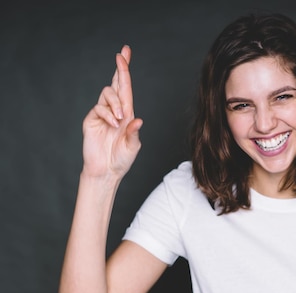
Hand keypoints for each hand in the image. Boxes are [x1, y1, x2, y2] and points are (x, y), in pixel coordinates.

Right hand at [81, 45, 142, 179]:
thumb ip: (134, 133)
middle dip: (120, 68)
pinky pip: (99, 107)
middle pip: (116, 84)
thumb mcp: (132, 146)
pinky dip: (108, 114)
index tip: (125, 53)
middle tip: (121, 55)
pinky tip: (112, 124)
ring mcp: (102, 114)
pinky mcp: (92, 120)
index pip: (126, 89)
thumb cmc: (121, 160)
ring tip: (119, 120)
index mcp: (128, 114)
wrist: (106, 171)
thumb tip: (137, 120)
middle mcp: (115, 111)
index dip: (125, 71)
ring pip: (108, 94)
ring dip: (116, 103)